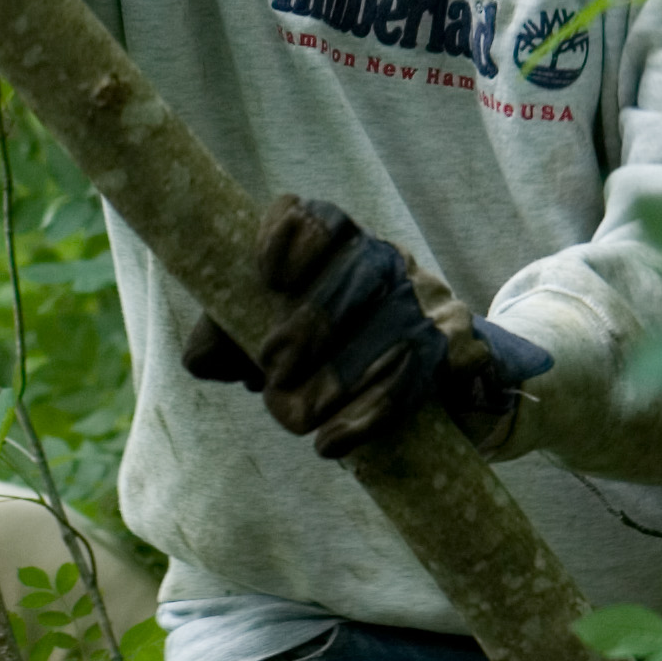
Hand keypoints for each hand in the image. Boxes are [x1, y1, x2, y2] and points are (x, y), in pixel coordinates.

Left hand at [183, 194, 549, 461]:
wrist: (427, 382)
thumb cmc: (328, 352)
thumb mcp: (275, 339)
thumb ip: (230, 340)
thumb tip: (201, 358)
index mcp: (341, 247)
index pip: (325, 218)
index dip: (295, 236)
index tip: (268, 276)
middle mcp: (389, 262)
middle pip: (362, 268)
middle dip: (316, 321)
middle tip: (276, 370)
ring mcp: (431, 300)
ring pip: (396, 323)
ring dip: (342, 376)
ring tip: (297, 420)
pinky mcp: (460, 346)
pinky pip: (422, 373)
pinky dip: (372, 412)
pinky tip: (333, 443)